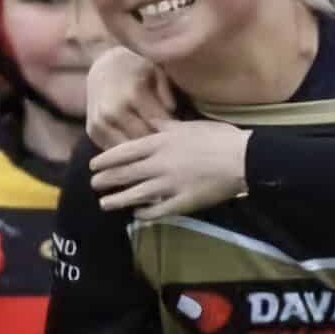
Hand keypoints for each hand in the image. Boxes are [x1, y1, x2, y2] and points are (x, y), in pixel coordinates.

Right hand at [87, 47, 179, 146]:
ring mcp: (100, 122)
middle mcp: (114, 110)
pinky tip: (137, 144)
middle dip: (158, 143)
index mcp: (134, 94)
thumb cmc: (136, 68)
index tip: (182, 132)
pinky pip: (114, 150)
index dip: (174, 131)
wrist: (102, 65)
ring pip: (129, 150)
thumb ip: (167, 93)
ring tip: (153, 146)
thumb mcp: (156, 72)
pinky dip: (126, 150)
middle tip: (169, 144)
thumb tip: (172, 113)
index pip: (161, 124)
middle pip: (145, 140)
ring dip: (141, 150)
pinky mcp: (93, 131)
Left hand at [92, 120, 252, 218]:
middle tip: (94, 184)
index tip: (93, 165)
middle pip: (124, 174)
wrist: (241, 159)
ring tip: (104, 203)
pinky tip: (136, 215)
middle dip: (106, 180)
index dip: (105, 159)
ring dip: (117, 200)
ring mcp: (169, 185)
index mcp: (159, 143)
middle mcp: (158, 164)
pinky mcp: (182, 202)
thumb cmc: (217, 137)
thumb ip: (164, 125)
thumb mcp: (187, 125)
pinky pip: (158, 210)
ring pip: (135, 194)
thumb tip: (149, 118)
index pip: (123, 152)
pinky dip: (144, 213)